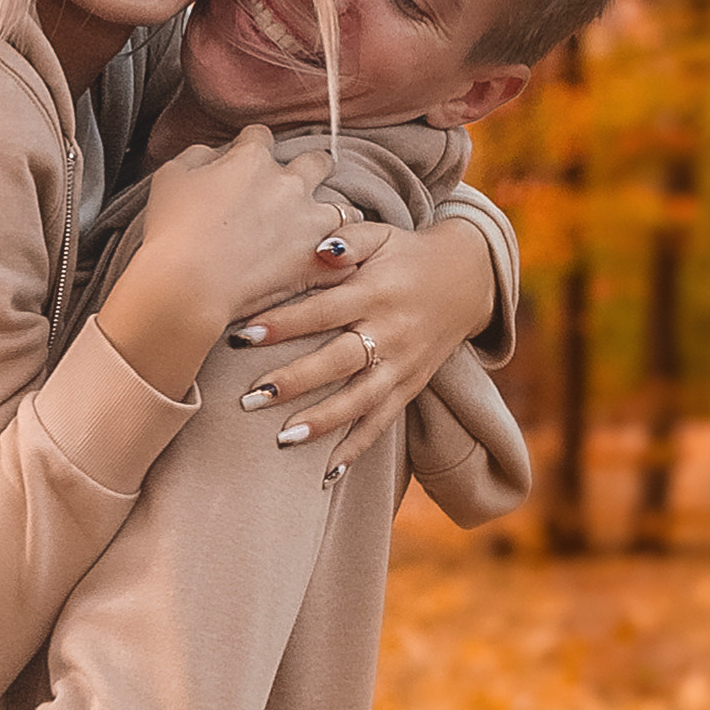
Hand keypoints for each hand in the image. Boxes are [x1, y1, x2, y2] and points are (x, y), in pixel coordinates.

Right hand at [100, 126, 352, 400]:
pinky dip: (343, 261)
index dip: (251, 147)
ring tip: (323, 230)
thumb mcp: (169, 179)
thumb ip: (195, 157)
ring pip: (344, 210)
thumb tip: (210, 155)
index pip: (261, 136)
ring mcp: (308, 224)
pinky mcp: (316, 263)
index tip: (244, 161)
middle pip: (316, 162)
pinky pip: (348, 259)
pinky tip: (333, 266)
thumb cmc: (172, 233)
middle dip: (311, 169)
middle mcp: (289, 185)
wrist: (188, 286)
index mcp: (253, 160)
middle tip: (297, 188)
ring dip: (335, 216)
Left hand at [229, 215, 500, 475]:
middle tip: (251, 398)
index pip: (322, 310)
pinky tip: (326, 474)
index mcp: (375, 291)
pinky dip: (355, 449)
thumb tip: (318, 248)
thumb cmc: (404, 255)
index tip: (242, 337)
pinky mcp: (409, 388)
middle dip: (295, 381)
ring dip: (323, 422)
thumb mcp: (380, 235)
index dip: (284, 324)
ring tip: (283, 439)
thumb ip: (346, 239)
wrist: (466, 280)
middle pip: (338, 361)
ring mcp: (402, 365)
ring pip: (360, 400)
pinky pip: (381, 423)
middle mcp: (390, 332)